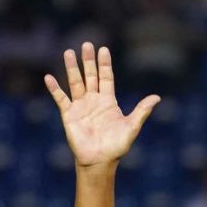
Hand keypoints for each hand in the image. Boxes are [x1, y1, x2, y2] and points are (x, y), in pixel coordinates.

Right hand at [45, 42, 160, 168]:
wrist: (99, 162)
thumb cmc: (116, 147)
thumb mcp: (131, 127)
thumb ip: (142, 111)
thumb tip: (157, 97)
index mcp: (108, 101)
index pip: (106, 77)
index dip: (104, 64)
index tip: (103, 49)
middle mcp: (94, 101)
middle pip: (90, 76)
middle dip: (88, 61)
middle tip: (87, 44)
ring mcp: (80, 107)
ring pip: (75, 83)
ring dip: (72, 68)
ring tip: (68, 52)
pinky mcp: (69, 115)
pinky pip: (61, 99)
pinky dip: (54, 89)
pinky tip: (49, 77)